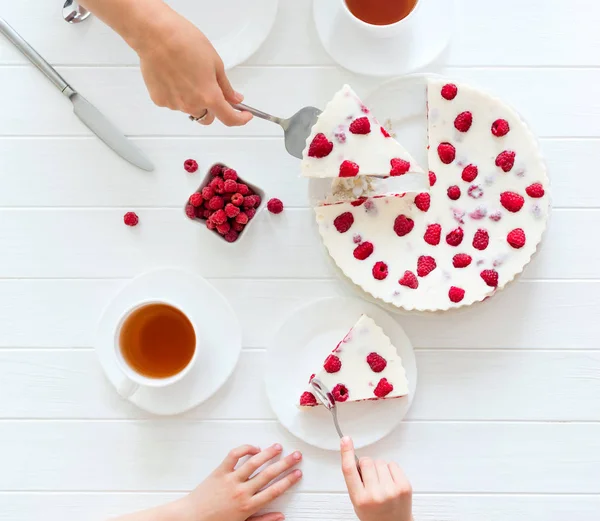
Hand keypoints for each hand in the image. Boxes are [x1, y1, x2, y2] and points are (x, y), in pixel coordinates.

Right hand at [132, 7, 251, 126]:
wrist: (155, 35)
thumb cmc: (184, 42)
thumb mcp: (215, 63)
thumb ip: (225, 86)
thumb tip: (234, 98)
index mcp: (209, 96)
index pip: (229, 118)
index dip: (240, 119)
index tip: (244, 116)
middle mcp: (192, 105)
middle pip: (207, 117)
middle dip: (212, 109)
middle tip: (209, 89)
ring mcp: (175, 104)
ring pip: (190, 109)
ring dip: (193, 100)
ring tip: (187, 75)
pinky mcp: (160, 100)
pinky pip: (174, 103)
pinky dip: (177, 95)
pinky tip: (173, 76)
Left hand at [178, 443, 301, 520]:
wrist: (191, 519)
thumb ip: (263, 520)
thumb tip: (281, 517)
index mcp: (248, 506)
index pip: (274, 490)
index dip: (288, 480)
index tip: (298, 473)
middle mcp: (241, 491)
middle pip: (268, 474)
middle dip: (285, 464)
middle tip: (296, 456)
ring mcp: (230, 480)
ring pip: (253, 462)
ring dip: (268, 453)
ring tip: (278, 447)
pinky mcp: (220, 472)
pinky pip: (233, 455)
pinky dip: (245, 449)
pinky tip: (254, 448)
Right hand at [340, 437, 412, 520]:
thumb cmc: (375, 514)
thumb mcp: (357, 501)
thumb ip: (354, 481)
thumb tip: (352, 455)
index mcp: (360, 499)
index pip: (349, 470)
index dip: (346, 452)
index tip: (345, 440)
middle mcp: (375, 494)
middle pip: (366, 461)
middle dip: (366, 466)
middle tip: (369, 478)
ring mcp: (391, 490)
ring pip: (380, 461)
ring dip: (379, 468)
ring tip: (381, 483)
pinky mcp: (404, 486)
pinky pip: (392, 464)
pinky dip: (390, 470)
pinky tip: (390, 482)